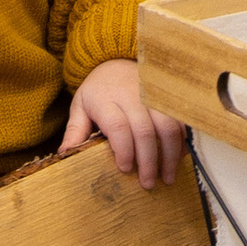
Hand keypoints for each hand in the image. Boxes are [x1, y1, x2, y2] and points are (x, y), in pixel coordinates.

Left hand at [59, 57, 184, 190]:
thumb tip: (64, 156)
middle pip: (144, 130)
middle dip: (148, 160)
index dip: (123, 148)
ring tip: (168, 178)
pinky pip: (179, 119)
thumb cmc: (97, 91)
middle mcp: (132, 96)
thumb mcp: (80, 106)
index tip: (124, 169)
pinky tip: (179, 158)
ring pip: (167, 125)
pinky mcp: (167, 97)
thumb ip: (75, 131)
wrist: (116, 61)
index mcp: (106, 99)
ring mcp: (153, 95)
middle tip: (148, 184)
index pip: (117, 125)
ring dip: (170, 153)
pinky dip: (182, 141)